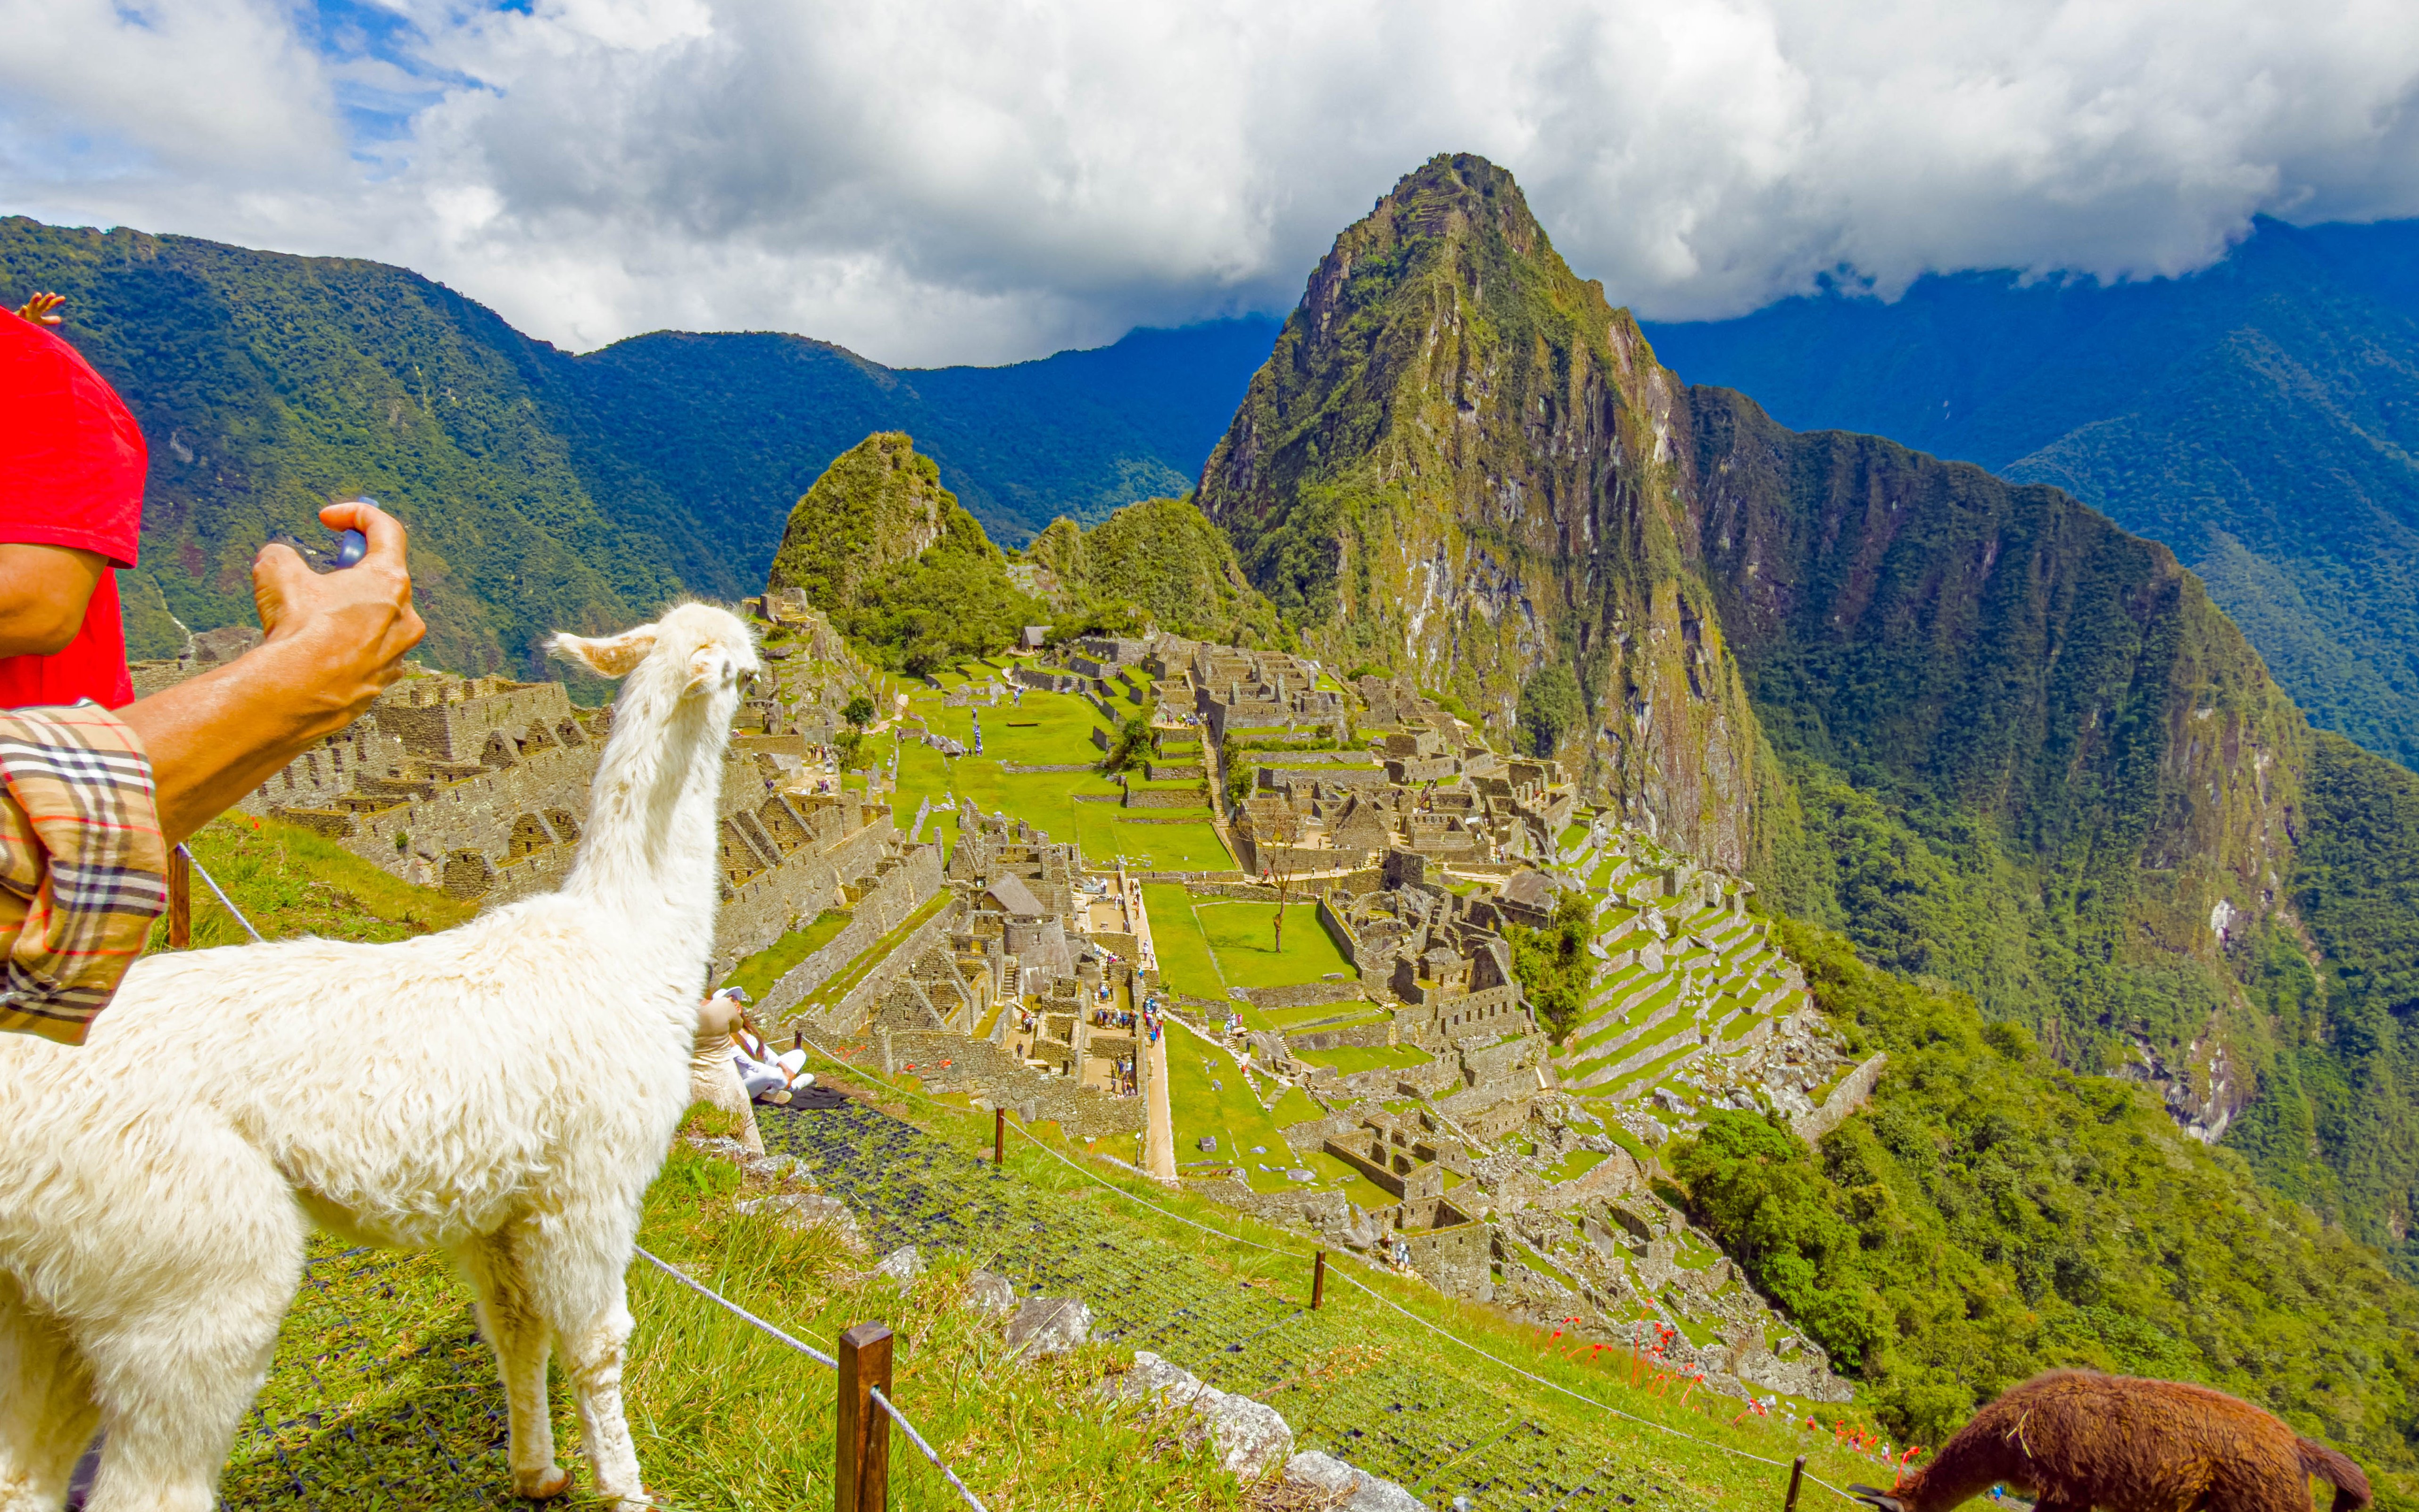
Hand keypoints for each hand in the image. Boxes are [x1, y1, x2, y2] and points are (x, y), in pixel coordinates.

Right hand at [13, 292, 64, 326]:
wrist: (15, 325)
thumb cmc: (27, 322)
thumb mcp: (39, 322)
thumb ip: (49, 320)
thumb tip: (60, 319)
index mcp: (38, 311)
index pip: (48, 306)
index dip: (55, 302)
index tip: (63, 298)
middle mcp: (33, 311)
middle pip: (41, 305)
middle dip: (46, 299)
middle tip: (52, 294)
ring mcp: (27, 313)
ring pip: (31, 306)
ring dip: (34, 300)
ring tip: (38, 294)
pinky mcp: (20, 317)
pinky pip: (21, 314)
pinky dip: (23, 311)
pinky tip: (24, 307)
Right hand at [248, 500, 426, 724]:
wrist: (295, 695)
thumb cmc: (296, 632)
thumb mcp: (276, 573)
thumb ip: (283, 555)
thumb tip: (279, 558)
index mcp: (390, 582)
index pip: (387, 531)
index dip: (356, 515)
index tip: (328, 519)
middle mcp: (406, 617)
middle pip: (382, 579)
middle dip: (347, 571)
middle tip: (314, 578)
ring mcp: (399, 653)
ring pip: (375, 620)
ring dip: (347, 613)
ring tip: (309, 624)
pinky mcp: (384, 681)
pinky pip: (367, 653)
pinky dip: (345, 647)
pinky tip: (315, 655)